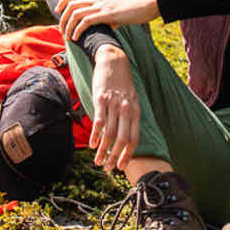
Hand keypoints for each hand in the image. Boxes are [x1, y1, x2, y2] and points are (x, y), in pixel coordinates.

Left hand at [56, 0, 158, 41]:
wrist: (147, 5)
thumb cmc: (135, 10)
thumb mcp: (118, 12)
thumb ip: (109, 18)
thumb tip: (107, 26)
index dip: (63, 0)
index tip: (58, 10)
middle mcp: (98, 0)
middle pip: (71, 4)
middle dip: (62, 18)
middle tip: (61, 30)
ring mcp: (102, 6)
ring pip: (76, 13)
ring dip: (68, 26)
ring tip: (68, 37)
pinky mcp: (107, 15)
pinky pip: (86, 21)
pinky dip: (78, 30)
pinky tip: (77, 38)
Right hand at [89, 45, 140, 172]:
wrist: (113, 60)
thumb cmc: (122, 82)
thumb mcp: (132, 99)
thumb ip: (129, 116)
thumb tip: (125, 136)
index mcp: (136, 111)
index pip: (134, 138)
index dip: (128, 154)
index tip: (121, 167)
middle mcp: (126, 109)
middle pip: (121, 139)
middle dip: (114, 157)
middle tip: (107, 169)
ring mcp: (114, 104)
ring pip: (109, 133)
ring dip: (103, 150)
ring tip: (97, 161)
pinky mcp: (101, 99)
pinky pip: (99, 121)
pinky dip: (96, 136)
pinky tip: (93, 145)